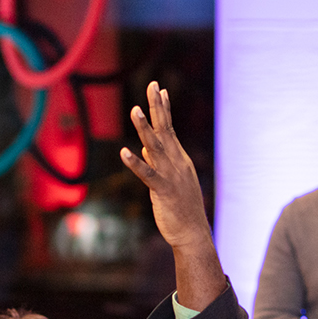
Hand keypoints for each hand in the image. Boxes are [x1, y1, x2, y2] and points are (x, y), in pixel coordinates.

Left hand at [120, 82, 211, 255]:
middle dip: (157, 107)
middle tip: (152, 85)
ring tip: (134, 109)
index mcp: (178, 159)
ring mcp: (171, 175)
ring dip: (144, 128)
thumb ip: (157, 163)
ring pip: (155, 147)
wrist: (193, 233)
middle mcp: (176, 162)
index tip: (159, 89)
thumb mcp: (169, 181)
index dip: (163, 108)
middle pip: (164, 129)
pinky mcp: (163, 190)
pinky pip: (147, 174)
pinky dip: (135, 163)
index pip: (170, 128)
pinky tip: (124, 152)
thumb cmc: (181, 208)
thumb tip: (144, 149)